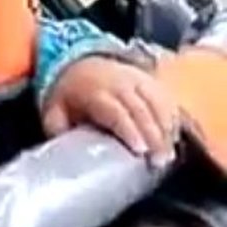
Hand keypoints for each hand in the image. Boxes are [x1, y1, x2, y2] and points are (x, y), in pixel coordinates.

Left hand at [43, 56, 179, 166]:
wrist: (78, 63)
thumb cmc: (68, 95)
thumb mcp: (54, 111)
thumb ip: (59, 130)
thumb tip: (64, 152)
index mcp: (94, 92)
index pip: (115, 112)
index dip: (129, 130)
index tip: (140, 151)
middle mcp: (119, 83)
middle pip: (142, 110)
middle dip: (153, 137)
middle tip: (159, 162)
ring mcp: (137, 79)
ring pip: (159, 104)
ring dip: (166, 130)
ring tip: (168, 155)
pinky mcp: (150, 81)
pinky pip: (167, 99)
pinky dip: (173, 119)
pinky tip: (173, 139)